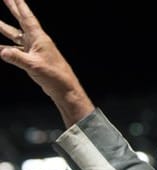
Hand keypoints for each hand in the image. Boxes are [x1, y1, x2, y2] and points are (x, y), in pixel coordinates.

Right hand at [0, 0, 93, 126]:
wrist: (64, 89)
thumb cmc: (54, 76)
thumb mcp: (34, 66)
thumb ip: (17, 58)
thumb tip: (1, 52)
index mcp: (39, 38)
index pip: (27, 18)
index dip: (19, 5)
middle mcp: (36, 41)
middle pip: (21, 21)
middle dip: (13, 9)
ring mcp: (34, 50)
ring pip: (16, 36)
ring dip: (5, 28)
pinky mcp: (33, 59)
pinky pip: (16, 51)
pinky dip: (6, 48)